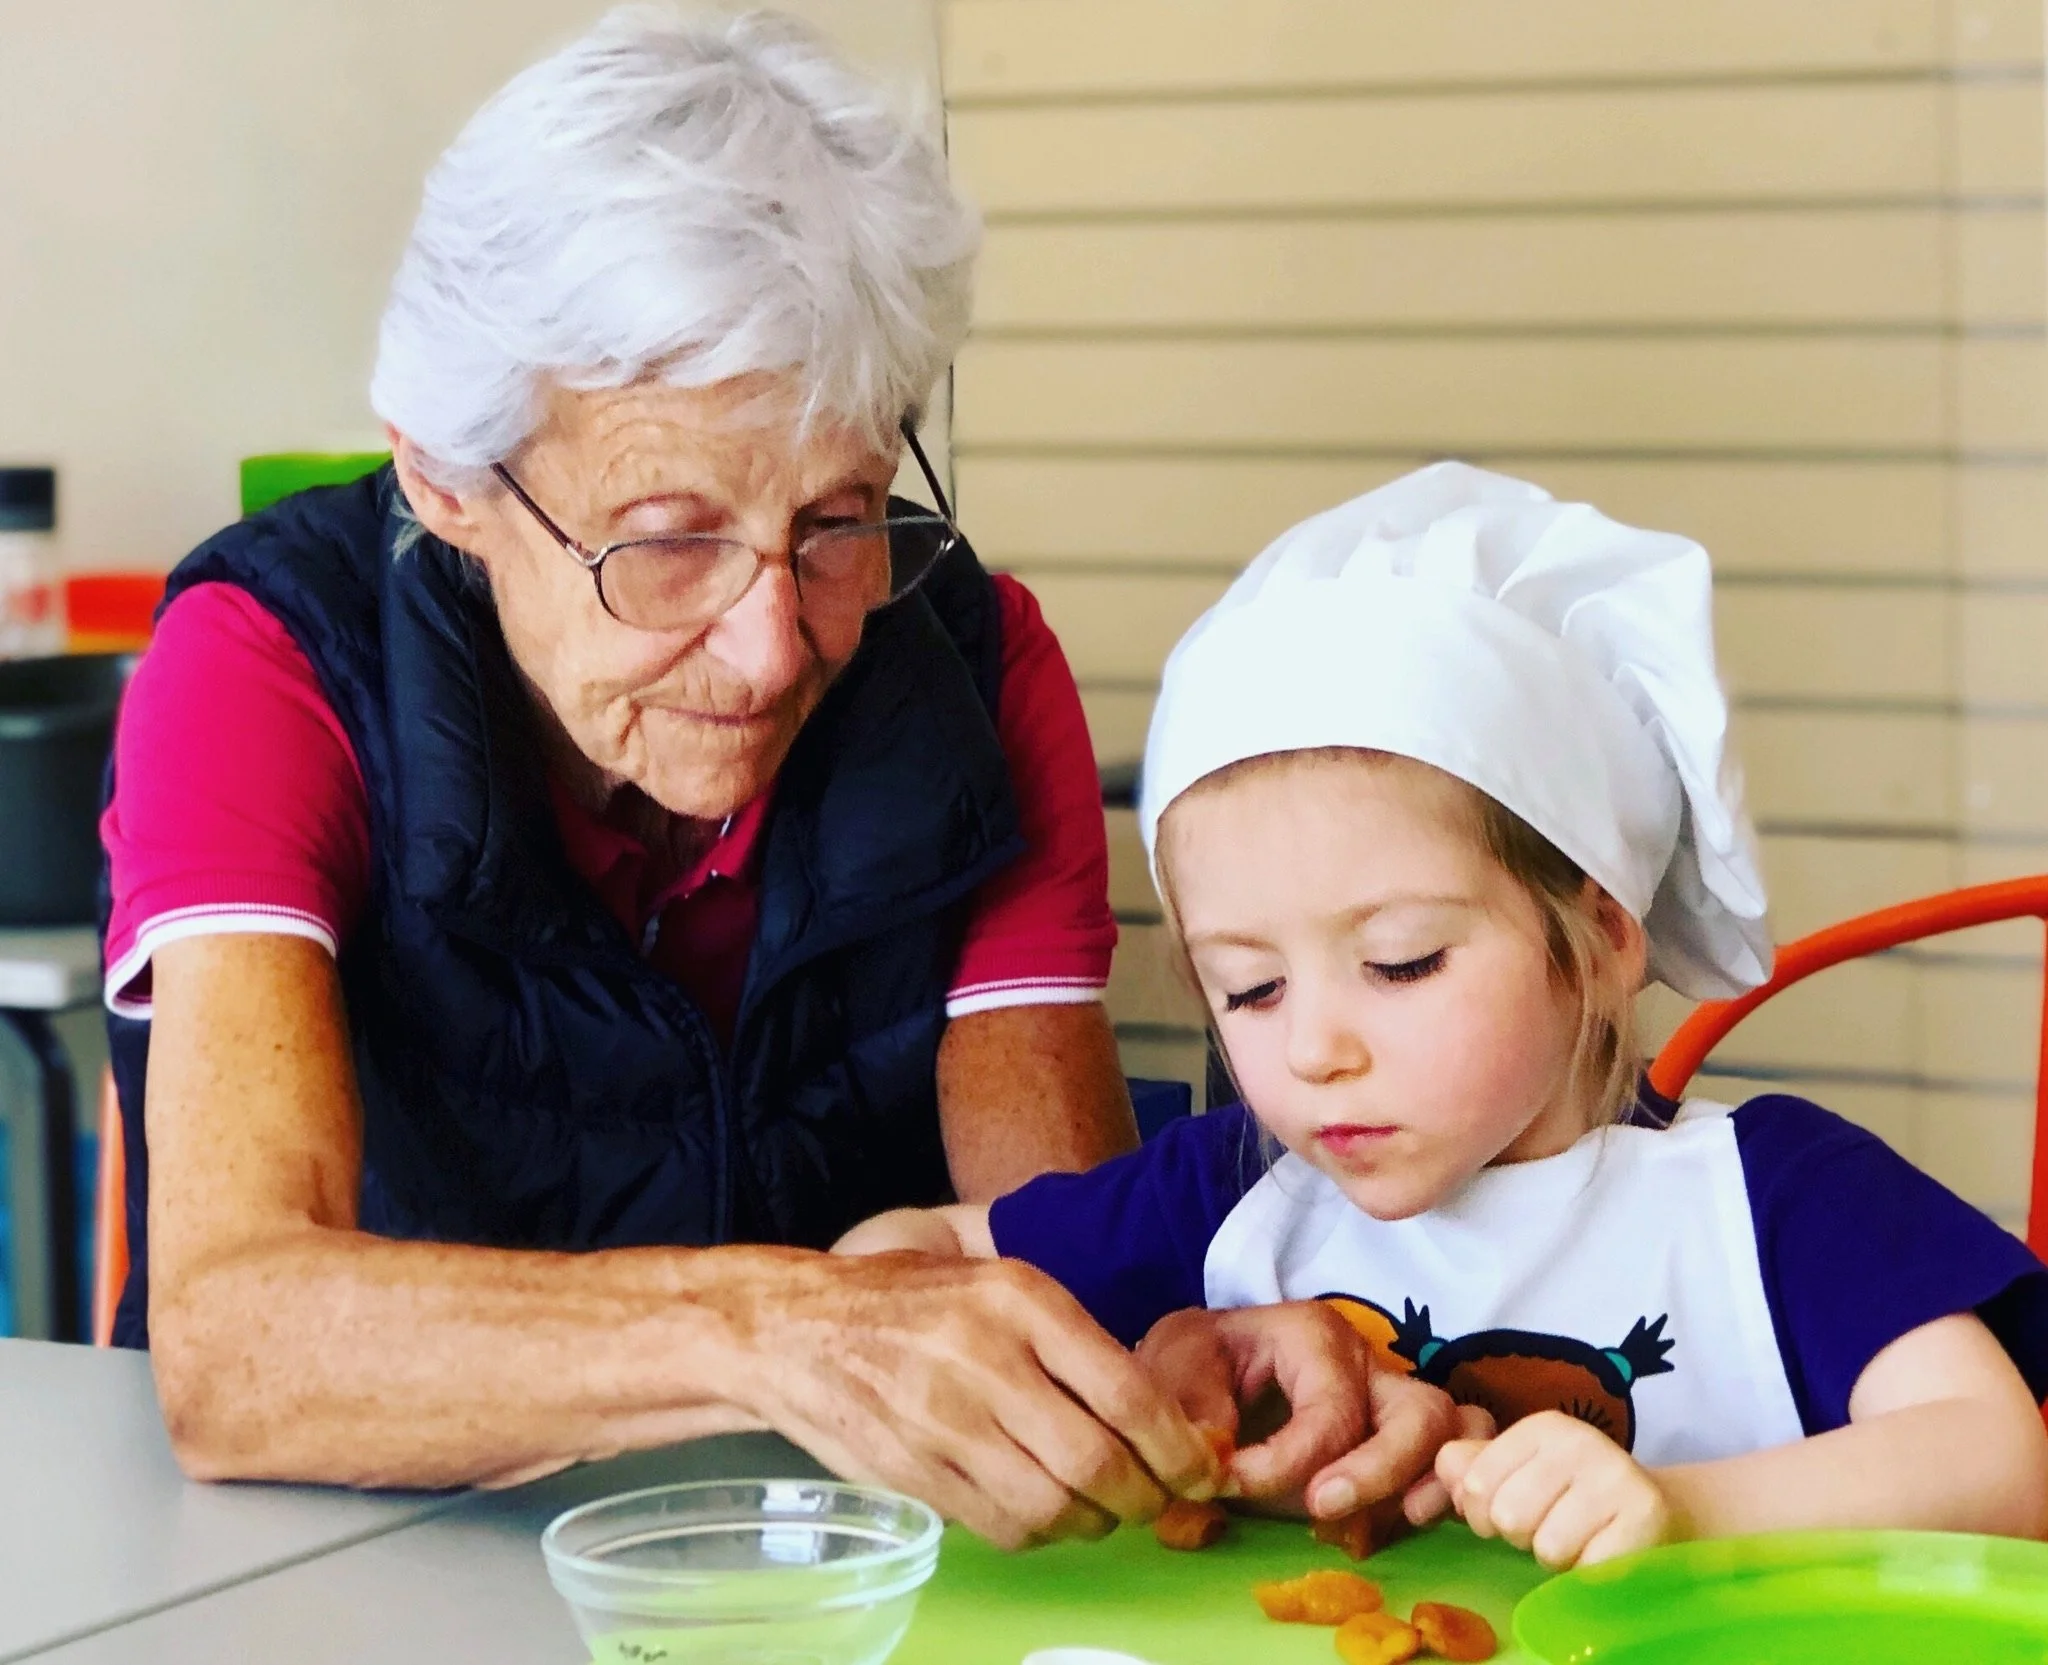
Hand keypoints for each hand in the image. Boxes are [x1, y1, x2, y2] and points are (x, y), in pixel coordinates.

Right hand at [731, 1251, 1223, 1550]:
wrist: (798, 1329)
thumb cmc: (916, 1302)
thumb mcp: (999, 1285)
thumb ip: (1073, 1341)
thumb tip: (1162, 1417)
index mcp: (1020, 1300)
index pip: (1126, 1392)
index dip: (1178, 1448)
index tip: (1202, 1469)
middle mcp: (986, 1357)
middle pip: (1099, 1462)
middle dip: (1145, 1498)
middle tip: (1157, 1501)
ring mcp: (945, 1420)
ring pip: (1054, 1505)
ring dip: (1094, 1522)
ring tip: (1101, 1509)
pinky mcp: (915, 1471)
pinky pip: (1003, 1526)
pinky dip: (1040, 1532)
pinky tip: (1043, 1511)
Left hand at [1135, 1303, 1487, 1521]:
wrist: (1197, 1370)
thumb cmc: (1192, 1365)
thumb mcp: (1174, 1367)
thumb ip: (1193, 1413)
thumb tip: (1218, 1466)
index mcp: (1313, 1335)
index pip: (1328, 1411)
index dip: (1284, 1463)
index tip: (1229, 1485)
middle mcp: (1367, 1362)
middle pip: (1419, 1412)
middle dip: (1380, 1470)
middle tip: (1320, 1508)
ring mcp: (1392, 1397)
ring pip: (1453, 1430)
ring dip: (1432, 1480)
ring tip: (1394, 1520)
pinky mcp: (1401, 1437)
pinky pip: (1457, 1454)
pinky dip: (1448, 1487)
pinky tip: (1410, 1519)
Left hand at [1437, 1409, 1672, 1569]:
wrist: (1657, 1512)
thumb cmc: (1573, 1495)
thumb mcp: (1521, 1471)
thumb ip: (1473, 1468)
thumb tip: (1445, 1470)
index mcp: (1542, 1427)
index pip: (1476, 1484)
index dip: (1482, 1515)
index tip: (1508, 1514)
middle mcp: (1579, 1442)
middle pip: (1508, 1516)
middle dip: (1520, 1537)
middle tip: (1548, 1527)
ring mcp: (1615, 1477)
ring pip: (1546, 1547)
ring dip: (1555, 1556)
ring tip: (1577, 1539)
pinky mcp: (1644, 1517)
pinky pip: (1586, 1568)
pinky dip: (1587, 1573)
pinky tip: (1602, 1552)